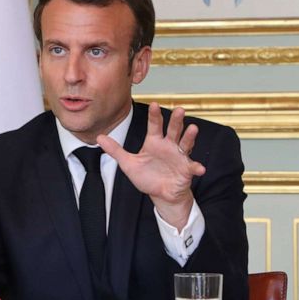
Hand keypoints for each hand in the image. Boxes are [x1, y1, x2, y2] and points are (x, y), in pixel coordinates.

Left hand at [96, 102, 204, 229]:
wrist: (161, 194)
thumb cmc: (147, 177)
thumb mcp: (129, 164)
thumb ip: (116, 150)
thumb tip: (99, 137)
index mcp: (154, 142)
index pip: (154, 125)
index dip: (154, 115)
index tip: (154, 104)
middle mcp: (169, 145)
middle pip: (173, 129)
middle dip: (176, 120)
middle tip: (179, 110)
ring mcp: (179, 156)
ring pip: (185, 143)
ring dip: (189, 136)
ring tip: (193, 129)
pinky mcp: (186, 169)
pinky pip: (192, 167)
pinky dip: (196, 167)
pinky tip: (200, 168)